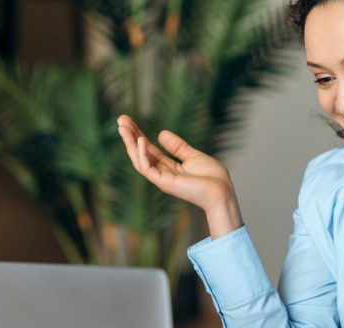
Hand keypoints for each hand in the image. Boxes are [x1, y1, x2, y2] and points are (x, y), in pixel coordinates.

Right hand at [117, 115, 242, 237]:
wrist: (222, 192)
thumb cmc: (212, 177)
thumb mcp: (193, 156)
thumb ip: (177, 146)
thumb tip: (160, 133)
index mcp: (169, 168)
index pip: (149, 150)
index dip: (138, 135)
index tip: (129, 120)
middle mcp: (163, 174)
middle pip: (141, 153)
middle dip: (130, 137)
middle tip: (121, 120)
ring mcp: (162, 179)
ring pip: (139, 160)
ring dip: (130, 143)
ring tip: (123, 127)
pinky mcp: (164, 183)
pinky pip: (147, 168)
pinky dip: (142, 154)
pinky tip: (140, 140)